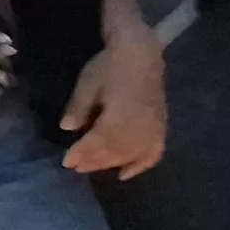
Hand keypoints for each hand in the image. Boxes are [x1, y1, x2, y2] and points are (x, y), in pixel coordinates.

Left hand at [61, 34, 168, 176]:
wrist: (141, 55)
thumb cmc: (110, 66)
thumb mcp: (88, 83)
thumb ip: (79, 107)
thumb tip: (67, 128)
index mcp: (122, 113)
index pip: (101, 140)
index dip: (84, 153)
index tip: (67, 162)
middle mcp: (142, 126)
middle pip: (116, 151)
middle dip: (94, 161)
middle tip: (75, 167)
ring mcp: (155, 129)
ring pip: (132, 155)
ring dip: (110, 163)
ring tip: (91, 167)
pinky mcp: (162, 128)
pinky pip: (153, 154)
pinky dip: (139, 166)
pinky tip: (124, 174)